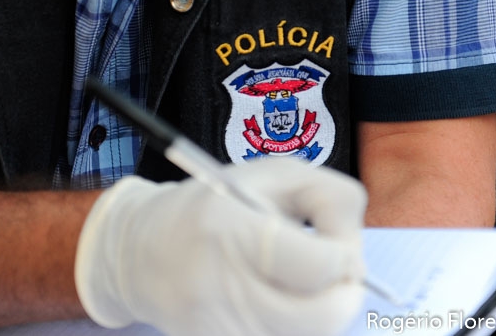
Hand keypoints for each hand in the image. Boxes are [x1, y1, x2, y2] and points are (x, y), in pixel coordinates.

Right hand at [75, 158, 366, 335]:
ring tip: (294, 282)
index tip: (335, 244)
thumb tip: (353, 253)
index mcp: (234, 231)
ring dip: (319, 313)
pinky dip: (293, 327)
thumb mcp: (275, 174)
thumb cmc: (215, 206)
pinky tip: (275, 302)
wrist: (141, 253)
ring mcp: (219, 331)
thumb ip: (331, 199)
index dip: (344, 256)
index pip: (321, 268)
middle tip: (328, 271)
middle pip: (325, 318)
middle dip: (342, 292)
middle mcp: (223, 289)